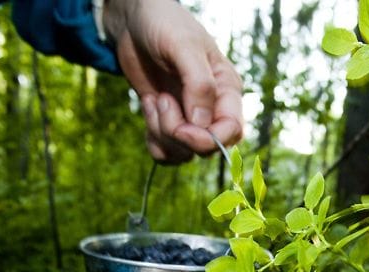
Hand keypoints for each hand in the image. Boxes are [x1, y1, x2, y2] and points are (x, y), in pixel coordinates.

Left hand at [104, 0, 242, 163]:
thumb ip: (198, 84)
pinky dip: (152, 137)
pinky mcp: (167, 122)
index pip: (232, 132)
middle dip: (178, 134)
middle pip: (206, 147)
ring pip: (183, 153)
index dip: (207, 138)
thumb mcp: (184, 47)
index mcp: (227, 90)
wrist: (135, 21)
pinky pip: (165, 152)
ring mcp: (189, 118)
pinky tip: (147, 105)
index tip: (182, 127)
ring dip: (161, 132)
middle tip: (161, 100)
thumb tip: (202, 124)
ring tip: (153, 98)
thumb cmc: (165, 25)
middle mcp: (212, 109)